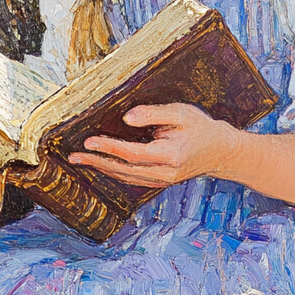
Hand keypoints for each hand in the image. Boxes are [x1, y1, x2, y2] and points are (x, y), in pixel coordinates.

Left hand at [67, 103, 235, 187]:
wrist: (220, 152)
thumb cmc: (200, 127)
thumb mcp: (181, 113)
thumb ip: (153, 114)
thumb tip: (127, 117)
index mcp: (169, 155)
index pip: (131, 153)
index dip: (108, 147)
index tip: (88, 140)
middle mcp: (163, 173)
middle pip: (123, 170)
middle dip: (96, 162)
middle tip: (73, 156)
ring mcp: (162, 180)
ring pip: (125, 177)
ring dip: (102, 168)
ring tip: (81, 160)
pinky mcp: (160, 181)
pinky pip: (132, 179)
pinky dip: (114, 172)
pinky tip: (103, 165)